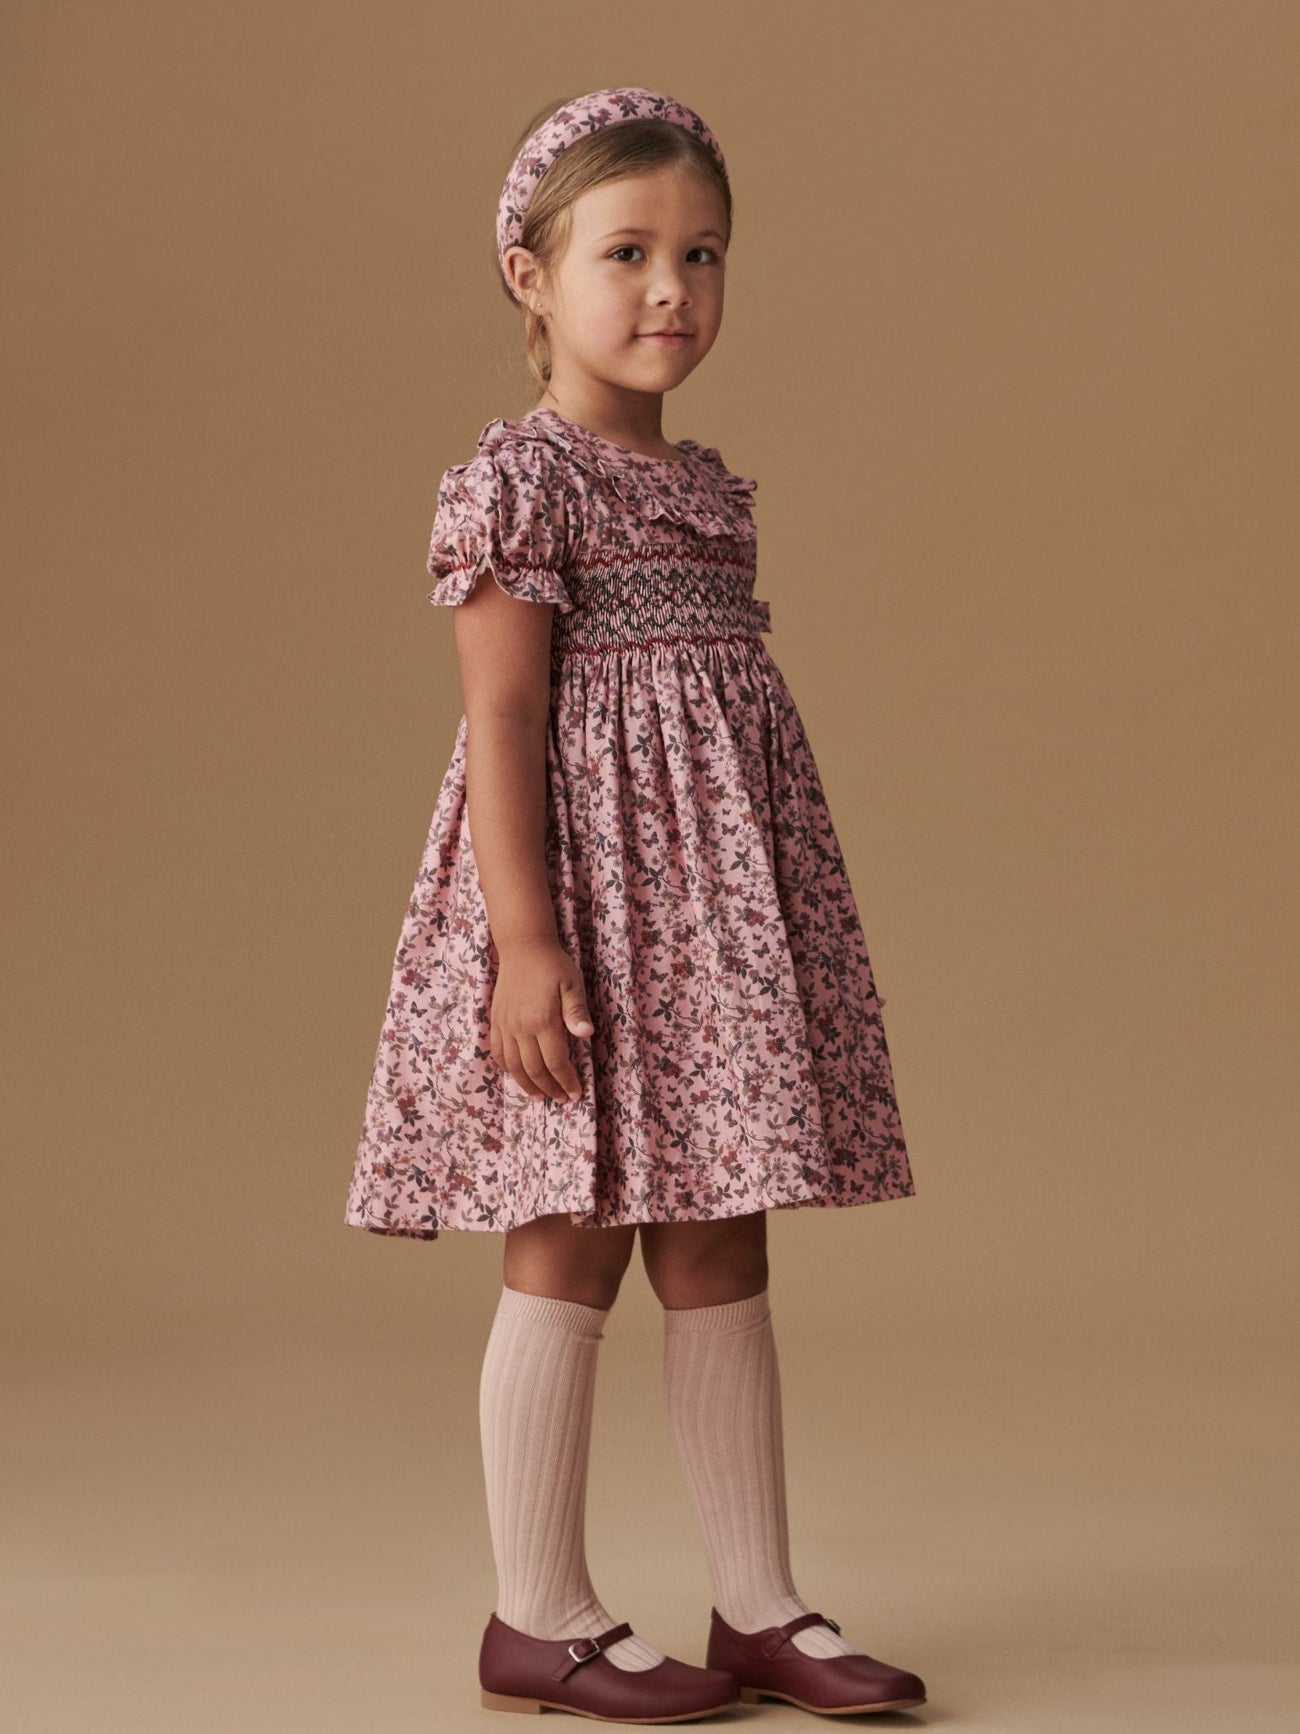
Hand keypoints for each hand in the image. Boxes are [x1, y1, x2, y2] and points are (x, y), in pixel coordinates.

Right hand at [489, 936, 593, 1103]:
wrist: (523, 948)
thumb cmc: (553, 965)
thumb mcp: (572, 984)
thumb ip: (577, 1011)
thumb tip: (587, 1035)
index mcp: (543, 1020)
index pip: (555, 1062)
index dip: (566, 1081)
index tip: (576, 1094)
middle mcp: (521, 1027)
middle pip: (534, 1069)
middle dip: (550, 1088)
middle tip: (562, 1099)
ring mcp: (505, 1025)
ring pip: (513, 1066)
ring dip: (527, 1085)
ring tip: (540, 1096)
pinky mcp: (496, 1021)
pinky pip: (498, 1053)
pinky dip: (508, 1069)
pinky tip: (518, 1076)